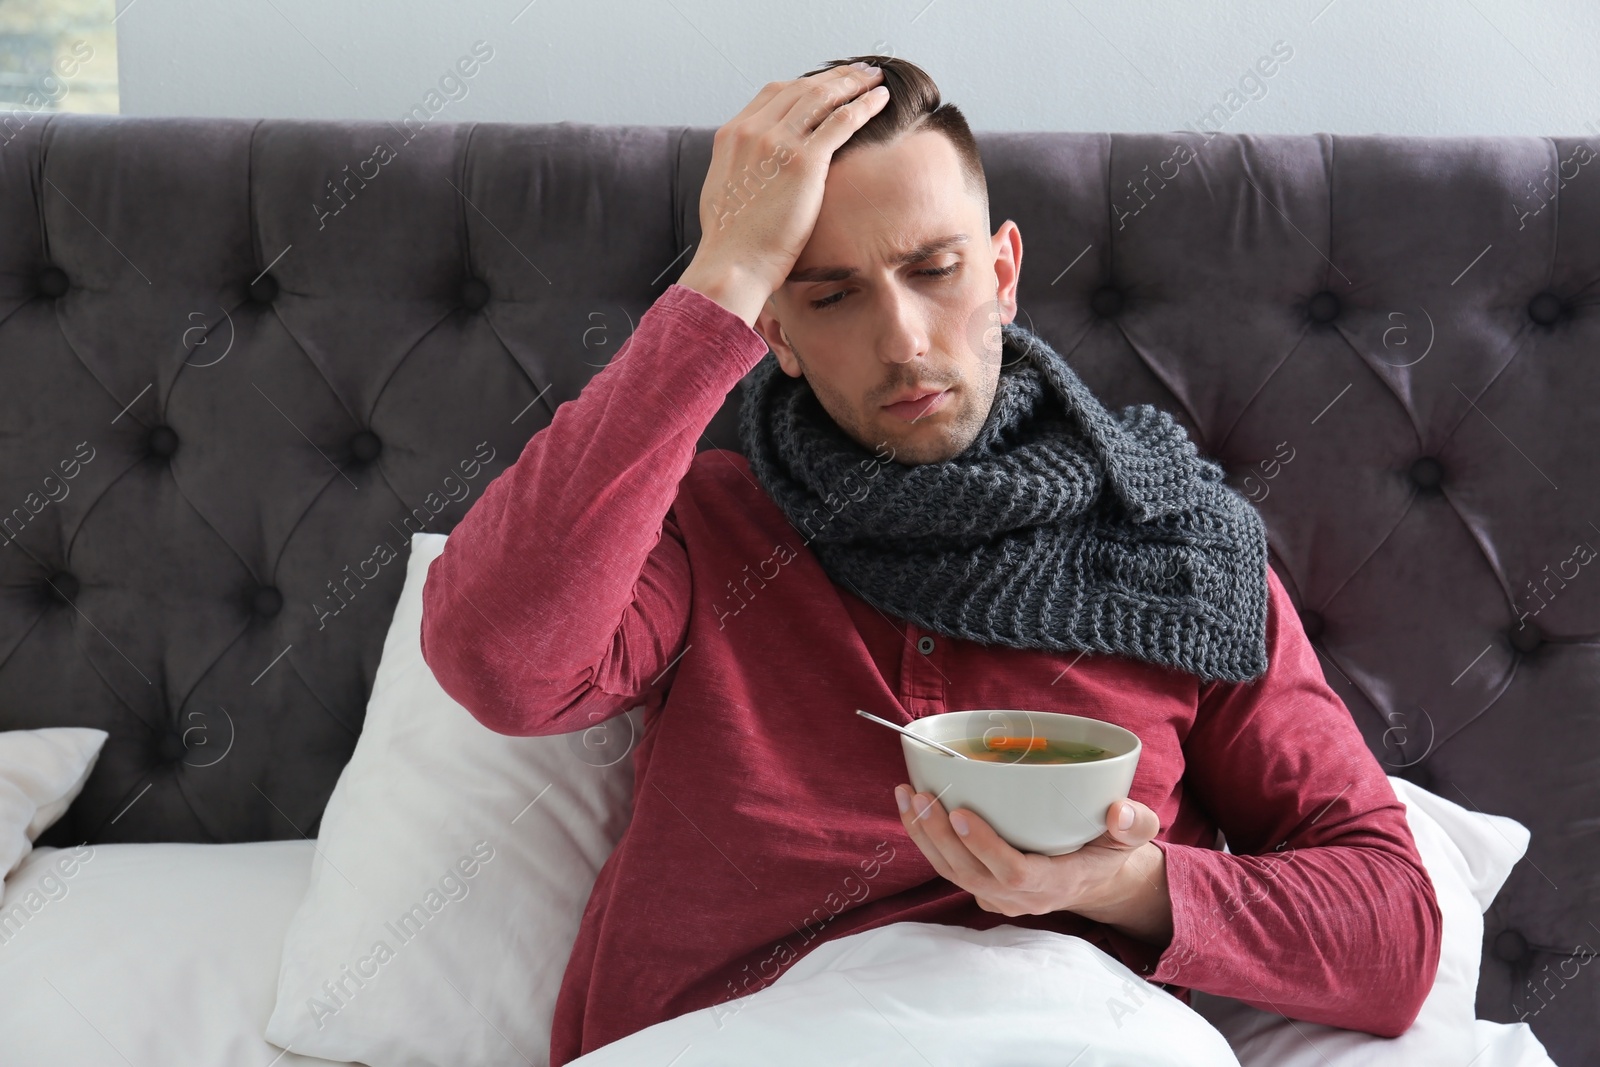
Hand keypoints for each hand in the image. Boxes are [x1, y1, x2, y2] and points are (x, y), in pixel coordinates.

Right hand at [678, 62, 891, 322]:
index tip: (826, 86)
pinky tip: (880, 99)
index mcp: (732, 136)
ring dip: (852, 82)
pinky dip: (863, 105)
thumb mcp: (726, 192)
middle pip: (801, 88)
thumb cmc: (733, 243)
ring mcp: (777, 142)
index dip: (805, 86)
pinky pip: (841, 120)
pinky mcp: (803, 161)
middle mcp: (753, 130)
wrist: (733, 264)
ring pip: (822, 96)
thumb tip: (757, 171)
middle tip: (859, 72)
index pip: (774, 93)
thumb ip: (743, 169)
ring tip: (874, 78)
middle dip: (834, 77)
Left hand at [893, 784, 1172, 943]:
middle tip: (922, 796)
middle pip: (970, 873)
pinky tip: (911, 807)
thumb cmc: (1109, 850)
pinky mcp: (983, 886)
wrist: (1094, 880)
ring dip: (924, 836)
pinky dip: (925, 839)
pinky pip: (947, 867)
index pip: (1013, 873)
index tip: (961, 813)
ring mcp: (998, 896)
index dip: (984, 846)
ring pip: (951, 872)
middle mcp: (1021, 897)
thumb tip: (1120, 811)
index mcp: (1056, 883)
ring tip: (907, 796)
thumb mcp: (1132, 838)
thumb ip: (1135, 825)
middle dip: (939, 836)